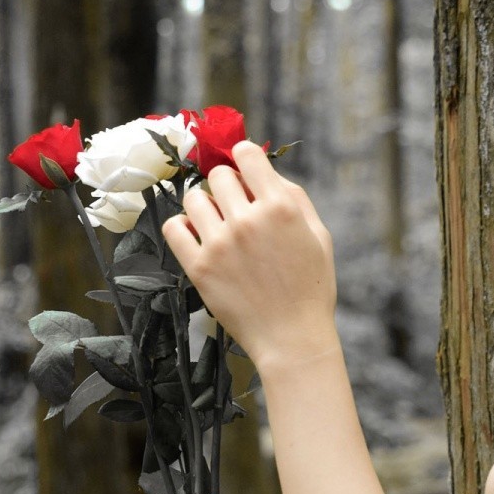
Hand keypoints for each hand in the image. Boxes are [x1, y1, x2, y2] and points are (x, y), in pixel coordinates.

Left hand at [160, 141, 337, 370]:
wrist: (292, 338)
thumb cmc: (311, 288)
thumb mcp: (319, 235)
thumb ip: (294, 197)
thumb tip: (265, 171)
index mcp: (280, 208)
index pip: (247, 154)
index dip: (245, 157)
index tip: (245, 169)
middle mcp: (247, 221)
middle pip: (218, 175)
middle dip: (228, 185)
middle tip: (235, 205)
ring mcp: (220, 244)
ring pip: (193, 198)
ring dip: (205, 205)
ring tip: (217, 223)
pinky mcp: (199, 268)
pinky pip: (174, 228)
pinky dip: (182, 226)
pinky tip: (198, 236)